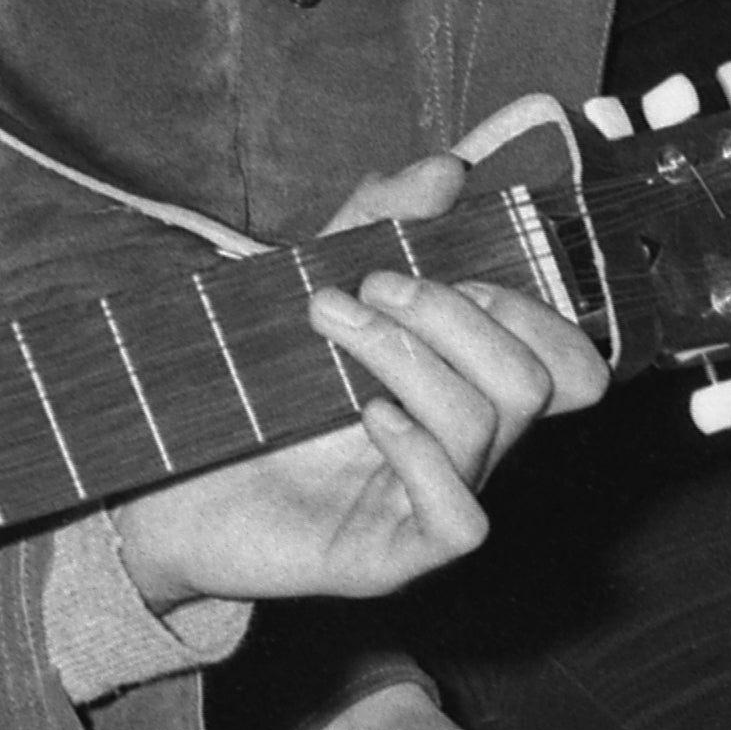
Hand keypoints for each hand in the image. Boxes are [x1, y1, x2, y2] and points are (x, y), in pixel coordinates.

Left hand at [108, 154, 610, 613]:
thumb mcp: (310, 288)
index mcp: (463, 392)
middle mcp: (464, 452)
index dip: (528, 308)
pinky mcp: (394, 558)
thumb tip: (444, 170)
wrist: (163, 487)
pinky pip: (458, 519)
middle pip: (532, 381)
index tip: (439, 263)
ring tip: (329, 319)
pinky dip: (420, 455)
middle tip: (366, 287)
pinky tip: (368, 416)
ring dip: (407, 353)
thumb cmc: (248, 396)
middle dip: (452, 313)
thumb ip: (375, 227)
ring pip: (484, 424)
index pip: (567, 363)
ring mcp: (432, 506)